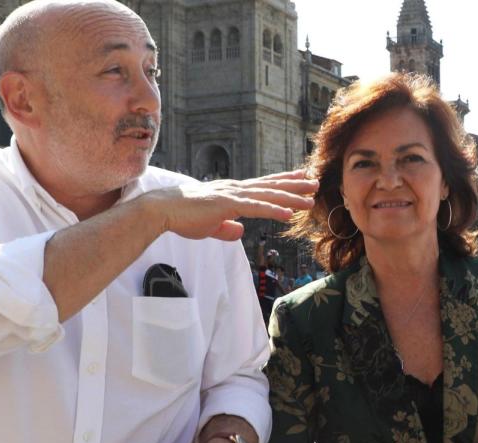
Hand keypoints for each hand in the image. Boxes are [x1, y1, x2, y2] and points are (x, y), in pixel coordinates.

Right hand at [142, 169, 316, 241]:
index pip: (263, 185)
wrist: (162, 211)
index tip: (300, 176)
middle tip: (315, 182)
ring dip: (291, 198)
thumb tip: (240, 231)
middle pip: (271, 186)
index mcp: (233, 192)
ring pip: (268, 196)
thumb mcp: (211, 225)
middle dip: (295, 185)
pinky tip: (289, 213)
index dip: (283, 181)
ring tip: (310, 200)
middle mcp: (236, 189)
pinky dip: (273, 210)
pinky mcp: (227, 205)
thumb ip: (227, 228)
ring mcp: (232, 195)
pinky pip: (256, 208)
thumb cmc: (183, 217)